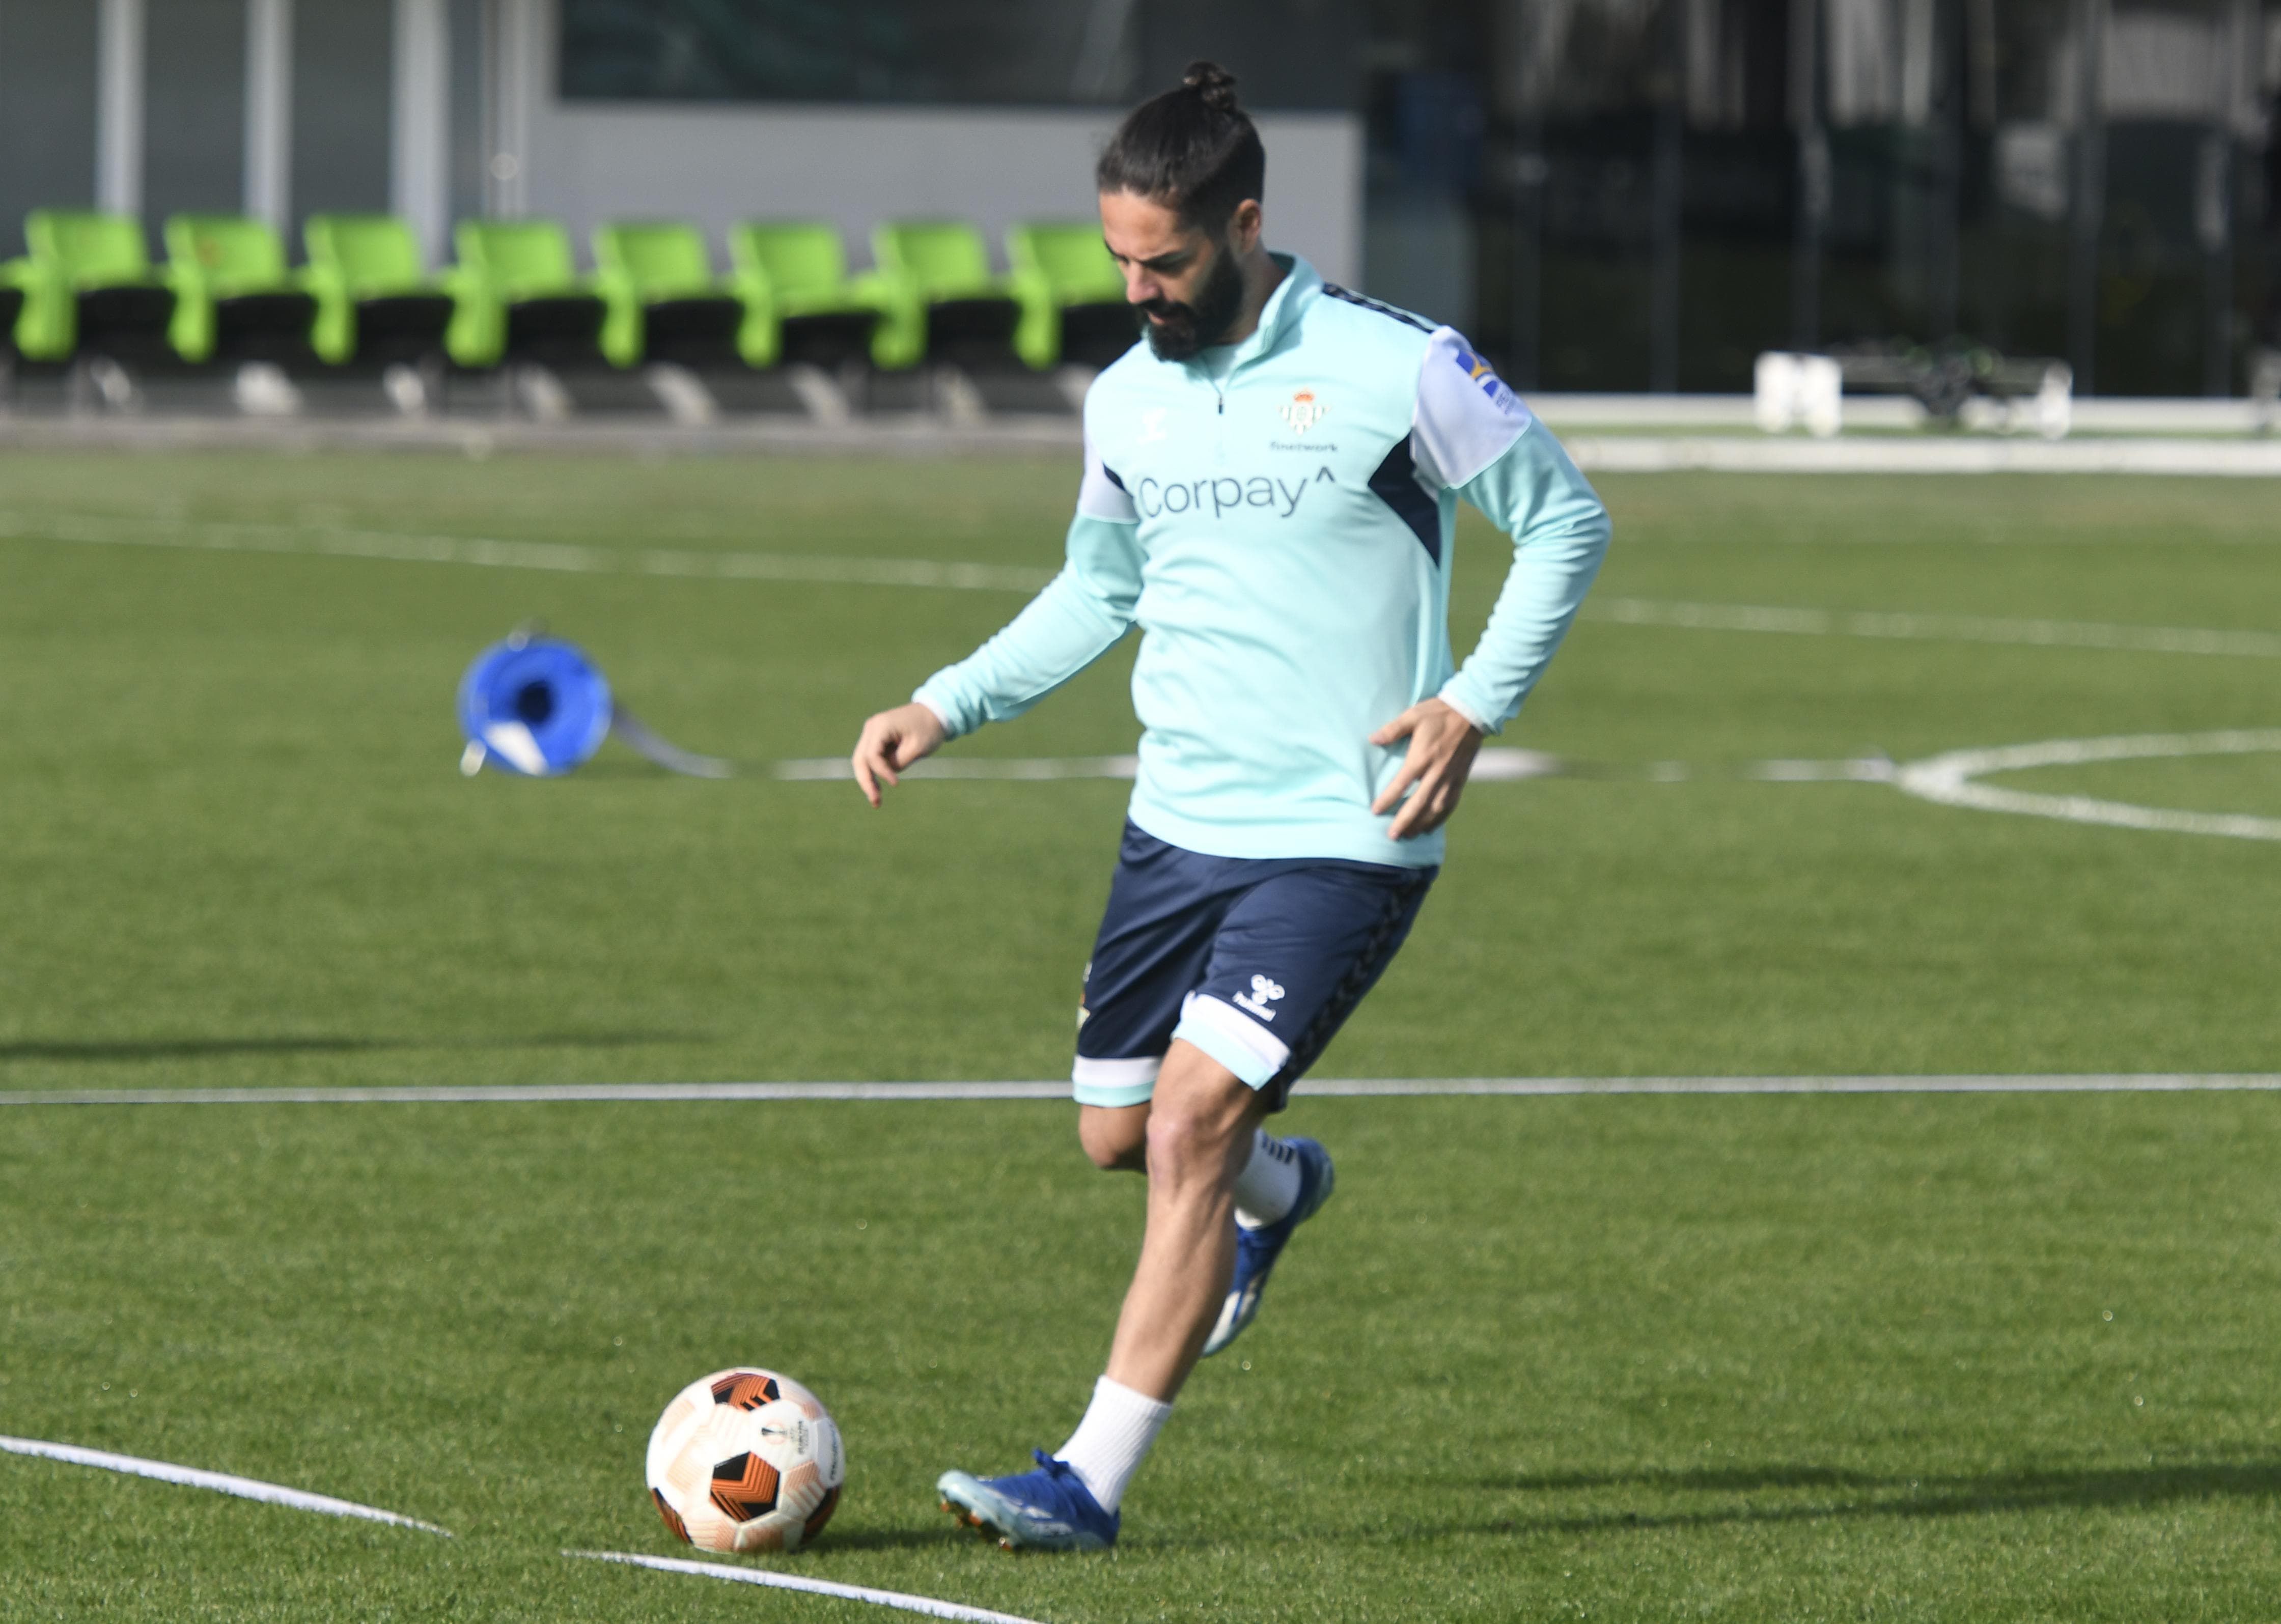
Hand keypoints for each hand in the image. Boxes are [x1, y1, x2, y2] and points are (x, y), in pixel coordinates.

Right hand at [851, 702, 947, 806]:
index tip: (896, 784)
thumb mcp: (918, 747)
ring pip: (862, 761)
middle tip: (875, 801)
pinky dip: (873, 773)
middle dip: (866, 781)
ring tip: (876, 801)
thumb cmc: (928, 728)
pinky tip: (877, 789)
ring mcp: (872, 733)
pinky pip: (870, 759)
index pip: (872, 754)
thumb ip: (899, 762)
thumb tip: (886, 772)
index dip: (881, 772)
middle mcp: (872, 728)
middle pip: (860, 759)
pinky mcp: (877, 740)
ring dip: (867, 780)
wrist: (934, 713)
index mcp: (881, 726)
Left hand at [1368, 699, 1483, 839]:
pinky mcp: (1461, 780)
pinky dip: (1440, 818)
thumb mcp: (1413, 715)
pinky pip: (1450, 804)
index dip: (1388, 799)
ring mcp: (1451, 778)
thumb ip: (1393, 729)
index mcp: (1423, 757)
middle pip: (1419, 803)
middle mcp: (1437, 772)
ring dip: (1422, 824)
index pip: (1402, 784)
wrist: (1472, 712)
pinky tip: (1430, 827)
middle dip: (1405, 821)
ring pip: (1436, 808)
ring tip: (1408, 836)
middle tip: (1392, 836)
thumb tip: (1372, 739)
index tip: (1375, 811)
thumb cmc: (1439, 712)